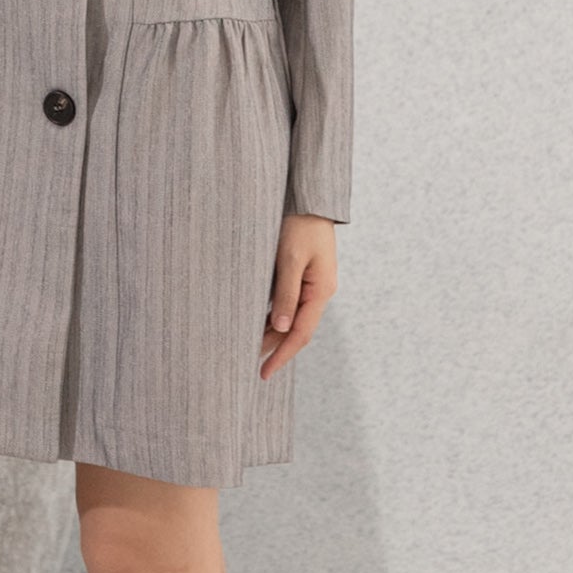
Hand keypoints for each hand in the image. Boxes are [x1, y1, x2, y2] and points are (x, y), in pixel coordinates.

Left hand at [260, 213, 336, 378]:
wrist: (310, 199)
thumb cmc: (300, 225)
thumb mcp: (290, 259)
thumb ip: (286, 294)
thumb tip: (280, 328)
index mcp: (321, 291)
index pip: (300, 334)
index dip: (282, 355)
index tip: (264, 372)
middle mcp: (319, 292)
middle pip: (297, 329)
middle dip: (276, 349)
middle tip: (254, 367)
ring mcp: (313, 284)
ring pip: (293, 318)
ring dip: (274, 334)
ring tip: (252, 348)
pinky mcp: (304, 275)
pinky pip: (290, 303)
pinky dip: (275, 316)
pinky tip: (261, 323)